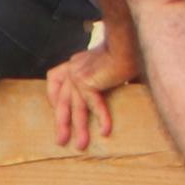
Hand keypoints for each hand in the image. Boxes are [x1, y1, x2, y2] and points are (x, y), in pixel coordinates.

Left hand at [42, 31, 136, 151]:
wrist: (131, 40)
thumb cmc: (128, 51)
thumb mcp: (111, 67)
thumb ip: (108, 80)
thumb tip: (122, 92)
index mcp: (76, 62)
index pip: (55, 80)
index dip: (54, 97)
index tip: (57, 111)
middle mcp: (74, 68)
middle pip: (63, 100)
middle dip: (62, 122)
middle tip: (61, 140)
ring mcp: (78, 74)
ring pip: (76, 107)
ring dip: (79, 128)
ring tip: (81, 145)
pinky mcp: (88, 80)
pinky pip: (92, 103)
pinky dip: (101, 117)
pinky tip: (106, 131)